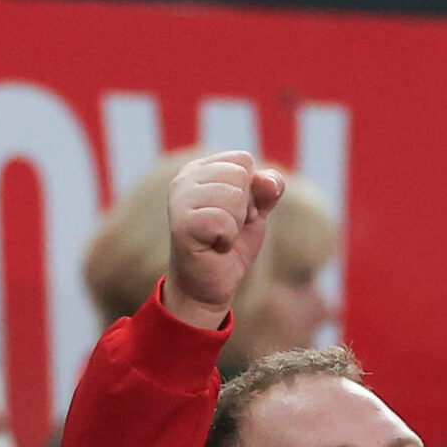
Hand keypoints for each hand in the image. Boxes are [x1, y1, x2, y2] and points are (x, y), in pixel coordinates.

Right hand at [162, 151, 285, 331]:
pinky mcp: (181, 224)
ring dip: (235, 224)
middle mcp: (184, 178)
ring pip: (233, 196)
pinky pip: (223, 220)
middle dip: (243, 207)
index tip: (234, 212)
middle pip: (239, 175)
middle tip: (225, 228)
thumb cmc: (229, 245)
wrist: (209, 287)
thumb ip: (267, 188)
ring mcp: (179, 199)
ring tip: (219, 237)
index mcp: (199, 168)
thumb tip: (266, 180)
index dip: (250, 190)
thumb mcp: (256, 211)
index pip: (243, 160)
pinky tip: (214, 246)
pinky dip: (228, 238)